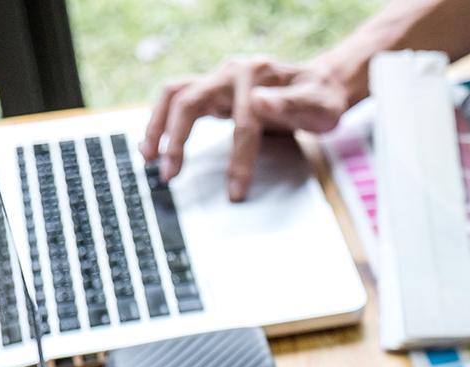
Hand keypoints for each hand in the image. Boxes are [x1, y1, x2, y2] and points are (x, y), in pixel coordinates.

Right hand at [142, 57, 349, 200]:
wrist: (322, 84)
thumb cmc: (322, 98)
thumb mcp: (319, 104)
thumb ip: (292, 104)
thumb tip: (260, 102)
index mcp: (257, 75)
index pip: (242, 122)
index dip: (238, 160)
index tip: (235, 191)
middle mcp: (233, 72)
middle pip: (190, 101)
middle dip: (177, 139)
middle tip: (170, 174)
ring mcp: (220, 79)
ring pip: (175, 94)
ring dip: (157, 124)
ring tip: (147, 156)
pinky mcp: (214, 90)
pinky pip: (179, 99)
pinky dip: (162, 119)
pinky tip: (155, 141)